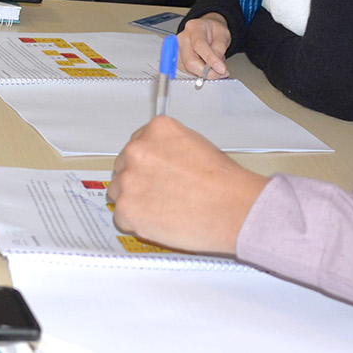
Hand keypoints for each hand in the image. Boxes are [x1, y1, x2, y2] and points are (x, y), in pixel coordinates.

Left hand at [107, 117, 267, 253]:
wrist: (233, 209)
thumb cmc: (224, 182)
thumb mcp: (196, 145)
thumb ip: (167, 148)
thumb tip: (156, 159)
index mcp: (155, 130)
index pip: (137, 144)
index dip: (148, 163)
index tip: (156, 172)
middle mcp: (137, 151)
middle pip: (123, 166)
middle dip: (139, 180)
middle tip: (161, 193)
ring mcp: (128, 180)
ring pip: (119, 191)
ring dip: (134, 200)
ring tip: (163, 208)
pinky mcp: (126, 209)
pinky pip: (122, 216)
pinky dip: (137, 222)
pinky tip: (160, 221)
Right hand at [177, 14, 231, 82]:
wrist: (206, 31)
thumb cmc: (213, 31)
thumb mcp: (223, 34)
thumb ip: (220, 48)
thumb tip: (217, 65)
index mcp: (194, 28)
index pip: (199, 45)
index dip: (210, 59)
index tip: (221, 69)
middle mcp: (182, 39)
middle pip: (190, 61)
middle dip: (207, 72)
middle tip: (221, 73)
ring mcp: (178, 50)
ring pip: (189, 69)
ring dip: (205, 72)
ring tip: (215, 64)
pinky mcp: (178, 61)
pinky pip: (189, 72)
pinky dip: (201, 72)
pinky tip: (207, 65)